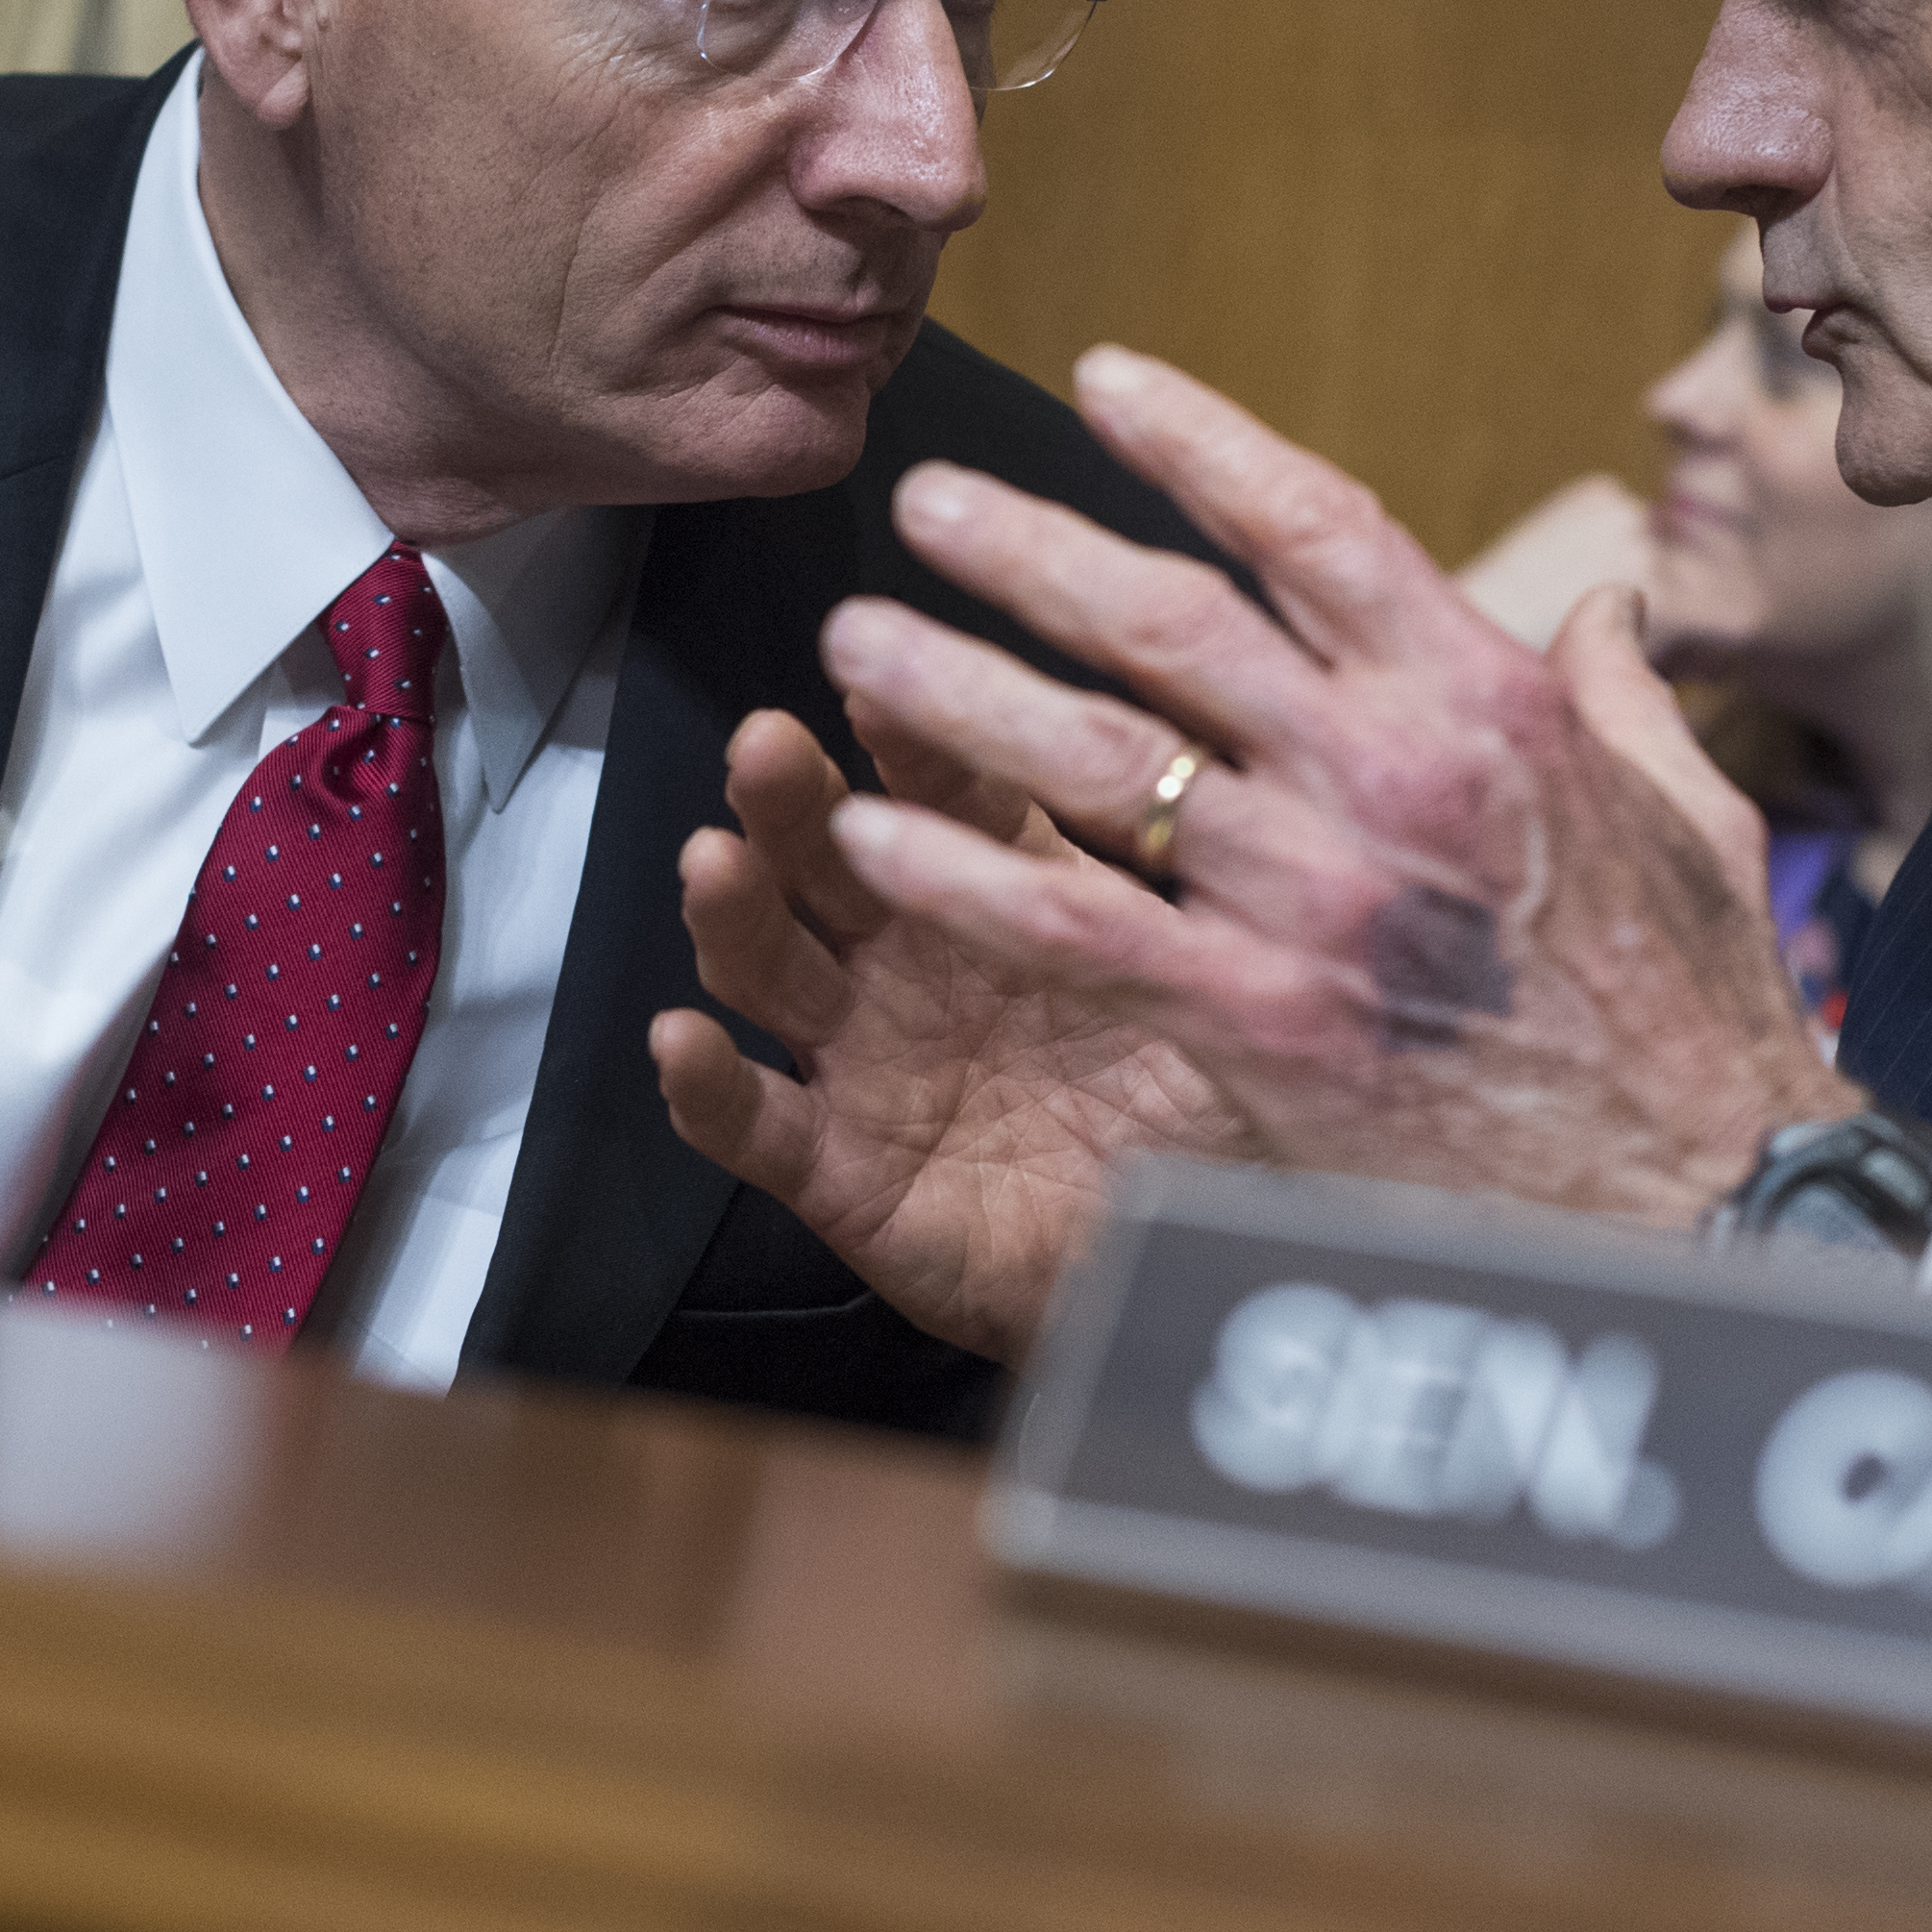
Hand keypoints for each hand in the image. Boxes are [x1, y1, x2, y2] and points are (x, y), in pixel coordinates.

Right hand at [650, 694, 1249, 1365]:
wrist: (1180, 1260)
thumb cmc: (1194, 1108)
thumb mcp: (1208, 977)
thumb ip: (1198, 879)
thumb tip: (1248, 757)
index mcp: (1001, 893)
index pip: (942, 791)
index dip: (908, 735)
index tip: (887, 671)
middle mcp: (912, 961)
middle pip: (825, 859)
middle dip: (786, 799)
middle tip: (768, 744)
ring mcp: (865, 1060)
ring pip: (769, 970)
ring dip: (733, 911)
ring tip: (715, 861)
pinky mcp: (838, 1169)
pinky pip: (755, 1126)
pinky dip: (709, 1088)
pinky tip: (683, 1042)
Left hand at [813, 346, 1842, 1226]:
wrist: (1701, 1196)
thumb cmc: (1695, 1009)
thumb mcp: (1687, 817)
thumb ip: (1619, 694)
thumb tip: (1605, 596)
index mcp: (1487, 699)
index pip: (1315, 524)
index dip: (1197, 442)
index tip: (1102, 381)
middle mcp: (1390, 772)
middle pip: (1170, 622)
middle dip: (1028, 548)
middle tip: (924, 498)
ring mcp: (1317, 895)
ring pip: (1097, 757)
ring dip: (959, 687)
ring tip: (854, 641)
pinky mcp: (1262, 1016)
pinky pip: (1078, 924)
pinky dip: (962, 876)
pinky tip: (867, 835)